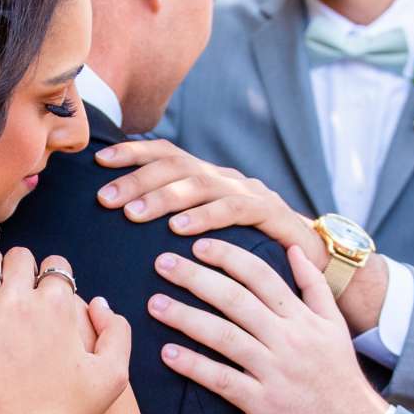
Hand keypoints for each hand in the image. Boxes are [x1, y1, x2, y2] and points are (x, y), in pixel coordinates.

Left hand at [0, 246, 130, 413]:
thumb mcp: (114, 376)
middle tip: (14, 287)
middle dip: (21, 268)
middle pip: (19, 258)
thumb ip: (117, 331)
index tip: (43, 293)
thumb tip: (99, 302)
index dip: (52, 277)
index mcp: (58, 306)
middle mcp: (19, 302)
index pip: (55, 266)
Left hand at [93, 139, 325, 268]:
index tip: (99, 161)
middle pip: (177, 167)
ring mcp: (250, 192)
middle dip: (137, 180)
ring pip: (200, 185)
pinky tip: (180, 230)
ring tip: (133, 215)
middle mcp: (227, 178)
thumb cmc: (253, 250)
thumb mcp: (211, 231)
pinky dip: (205, 218)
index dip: (132, 153)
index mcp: (210, 178)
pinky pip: (234, 210)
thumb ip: (179, 220)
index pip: (166, 154)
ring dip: (163, 199)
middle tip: (106, 199)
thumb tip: (129, 221)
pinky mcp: (270, 213)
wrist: (314, 260)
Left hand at [149, 239, 390, 413]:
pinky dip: (194, 366)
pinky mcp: (264, 403)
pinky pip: (223, 380)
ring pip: (224, 336)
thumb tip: (293, 249)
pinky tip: (167, 354)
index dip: (227, 256)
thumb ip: (314, 286)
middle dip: (196, 277)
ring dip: (185, 317)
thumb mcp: (335, 326)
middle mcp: (288, 339)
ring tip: (154, 304)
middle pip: (235, 299)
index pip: (261, 275)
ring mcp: (275, 371)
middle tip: (161, 262)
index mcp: (303, 318)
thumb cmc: (340, 377)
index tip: (198, 244)